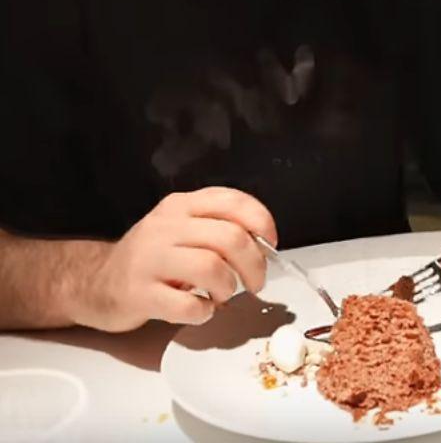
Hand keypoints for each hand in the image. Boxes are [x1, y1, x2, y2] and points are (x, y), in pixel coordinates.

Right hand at [74, 187, 276, 331]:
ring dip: (229, 288)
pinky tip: (201, 310)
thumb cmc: (152, 258)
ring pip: (211, 267)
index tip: (271, 243)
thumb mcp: (182, 229)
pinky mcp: (138, 294)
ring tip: (223, 296)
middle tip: (256, 283)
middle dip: (255, 264)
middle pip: (230, 237)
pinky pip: (186, 305)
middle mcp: (165, 227)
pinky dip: (204, 312)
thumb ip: (219, 227)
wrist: (95, 283)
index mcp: (181, 205)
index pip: (233, 201)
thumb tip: (264, 247)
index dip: (262, 222)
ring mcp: (149, 259)